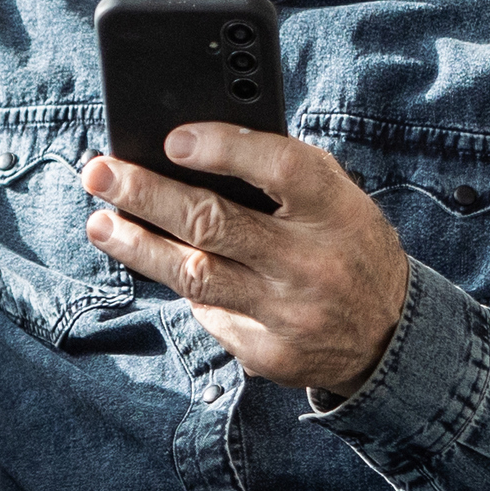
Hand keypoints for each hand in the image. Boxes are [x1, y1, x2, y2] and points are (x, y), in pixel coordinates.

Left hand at [82, 125, 411, 396]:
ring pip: (195, 275)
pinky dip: (180, 284)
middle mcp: (311, 262)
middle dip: (147, 195)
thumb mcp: (336, 199)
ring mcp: (287, 313)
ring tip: (100, 222)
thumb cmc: (346, 245)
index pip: (279, 167)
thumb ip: (278, 173)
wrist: (390, 337)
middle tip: (99, 173)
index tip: (173, 138)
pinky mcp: (267, 352)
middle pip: (215, 223)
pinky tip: (156, 263)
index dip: (225, 148)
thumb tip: (187, 151)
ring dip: (137, 246)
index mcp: (335, 210)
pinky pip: (208, 313)